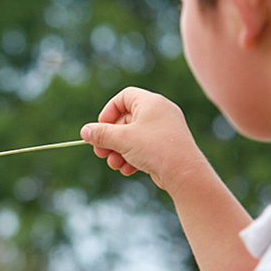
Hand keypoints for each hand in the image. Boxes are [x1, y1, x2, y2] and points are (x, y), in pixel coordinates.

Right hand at [80, 87, 203, 192]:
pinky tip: (127, 170)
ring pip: (133, 137)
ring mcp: (164, 130)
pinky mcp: (166, 146)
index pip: (123, 97)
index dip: (108, 112)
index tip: (100, 128)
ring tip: (114, 164)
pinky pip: (143, 147)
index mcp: (151, 102)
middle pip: (125, 120)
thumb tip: (85, 131)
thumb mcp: (122, 139)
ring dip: (119, 151)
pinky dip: (132, 157)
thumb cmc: (155, 149)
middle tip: (100, 152)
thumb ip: (101, 134)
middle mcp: (159, 112)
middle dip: (110, 139)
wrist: (185, 173)